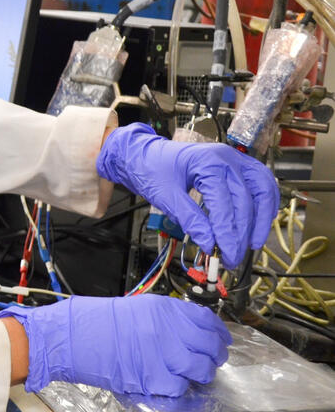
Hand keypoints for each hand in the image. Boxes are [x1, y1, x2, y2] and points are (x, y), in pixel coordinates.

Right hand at [0, 295, 231, 396]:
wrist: (72, 337)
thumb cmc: (96, 321)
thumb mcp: (137, 309)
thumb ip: (167, 319)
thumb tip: (192, 334)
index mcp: (165, 309)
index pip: (209, 323)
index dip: (219, 335)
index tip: (220, 341)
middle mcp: (169, 330)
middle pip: (210, 349)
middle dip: (213, 358)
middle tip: (207, 362)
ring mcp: (163, 355)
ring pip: (201, 371)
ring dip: (199, 376)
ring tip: (190, 377)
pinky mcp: (152, 379)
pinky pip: (180, 391)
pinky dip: (181, 394)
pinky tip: (174, 388)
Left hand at [96, 123, 277, 267]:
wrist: (146, 155)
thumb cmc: (153, 168)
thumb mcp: (165, 196)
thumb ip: (188, 219)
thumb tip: (208, 243)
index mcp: (208, 162)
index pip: (225, 204)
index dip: (226, 233)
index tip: (223, 255)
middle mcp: (228, 159)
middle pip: (246, 200)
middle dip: (241, 233)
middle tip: (232, 257)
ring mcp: (236, 161)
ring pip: (263, 191)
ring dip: (260, 220)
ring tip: (251, 245)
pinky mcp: (239, 167)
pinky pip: (262, 186)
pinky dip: (265, 206)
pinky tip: (258, 224)